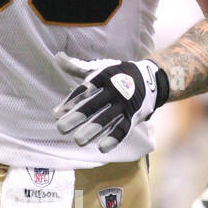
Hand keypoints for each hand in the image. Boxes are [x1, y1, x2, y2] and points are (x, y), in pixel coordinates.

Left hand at [53, 53, 168, 152]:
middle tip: (60, 128)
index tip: (57, 113)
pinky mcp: (134, 116)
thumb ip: (77, 67)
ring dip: (93, 130)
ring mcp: (124, 104)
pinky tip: (102, 148)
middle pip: (93, 104)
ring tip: (78, 141)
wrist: (150, 79)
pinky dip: (114, 138)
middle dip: (77, 116)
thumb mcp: (100, 68)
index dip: (71, 101)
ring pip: (107, 118)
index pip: (85, 90)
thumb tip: (57, 58)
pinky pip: (123, 128)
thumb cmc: (118, 75)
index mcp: (104, 77)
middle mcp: (114, 90)